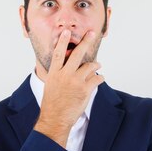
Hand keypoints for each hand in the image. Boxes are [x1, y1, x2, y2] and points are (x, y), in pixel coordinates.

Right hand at [34, 28, 103, 146]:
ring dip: (96, 64)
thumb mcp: (51, 85)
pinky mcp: (85, 90)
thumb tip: (68, 65)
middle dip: (85, 42)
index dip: (63, 42)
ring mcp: (76, 82)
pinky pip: (96, 78)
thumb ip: (59, 74)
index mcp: (55, 73)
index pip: (59, 53)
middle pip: (77, 54)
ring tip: (98, 64)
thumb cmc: (52, 103)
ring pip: (90, 66)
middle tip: (91, 33)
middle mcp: (65, 75)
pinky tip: (101, 78)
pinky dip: (100, 78)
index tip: (66, 32)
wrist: (55, 118)